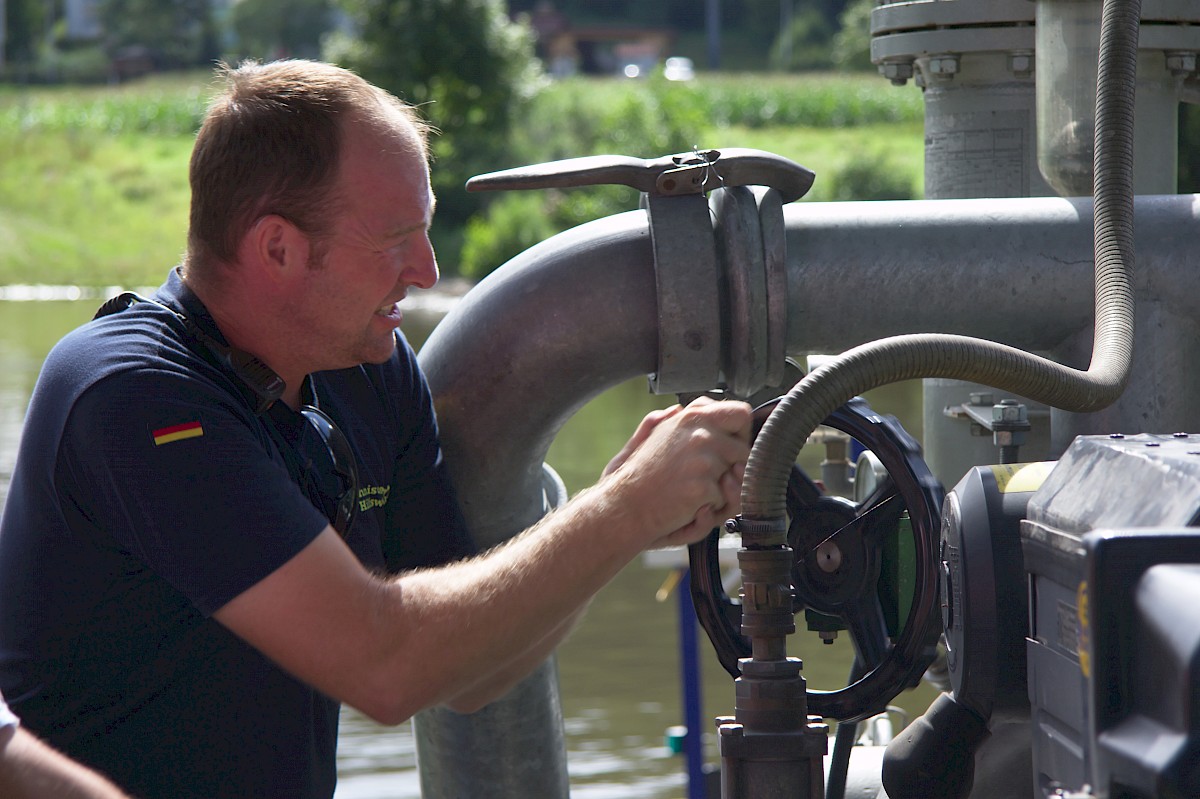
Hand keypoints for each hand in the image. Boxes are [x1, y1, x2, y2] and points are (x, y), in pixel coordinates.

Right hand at [603, 397, 751, 548]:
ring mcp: (702, 460)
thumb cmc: (636, 477)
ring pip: (737, 478)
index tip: (725, 448)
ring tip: (692, 492)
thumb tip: (678, 408)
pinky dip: (709, 509)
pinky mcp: (702, 487)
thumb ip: (666, 420)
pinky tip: (686, 506)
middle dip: (732, 468)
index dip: (738, 434)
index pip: (740, 414)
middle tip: (706, 479)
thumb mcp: (648, 438)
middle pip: (744, 451)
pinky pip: (724, 501)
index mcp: (691, 417)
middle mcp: (699, 434)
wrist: (621, 508)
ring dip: (720, 490)